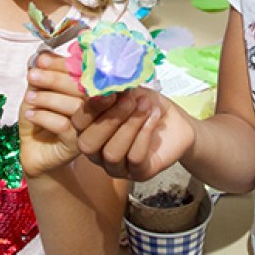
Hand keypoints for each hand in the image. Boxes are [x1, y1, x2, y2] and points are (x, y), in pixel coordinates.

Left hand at [18, 51, 87, 177]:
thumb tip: (44, 54)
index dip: (63, 64)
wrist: (33, 149)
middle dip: (55, 78)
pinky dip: (44, 116)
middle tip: (33, 75)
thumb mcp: (40, 90)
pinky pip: (64, 125)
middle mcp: (99, 107)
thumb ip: (45, 73)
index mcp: (92, 88)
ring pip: (76, 106)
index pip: (84, 71)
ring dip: (48, 98)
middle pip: (84, 87)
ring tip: (29, 98)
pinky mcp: (80, 145)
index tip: (42, 60)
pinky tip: (31, 114)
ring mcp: (92, 127)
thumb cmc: (40, 116)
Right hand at [71, 87, 195, 180]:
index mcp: (89, 130)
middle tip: (130, 100)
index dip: (91, 108)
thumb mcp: (130, 91)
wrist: (176, 122)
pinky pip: (135, 158)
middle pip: (88, 144)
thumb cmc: (147, 105)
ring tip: (146, 105)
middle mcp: (98, 152)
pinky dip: (145, 133)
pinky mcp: (139, 174)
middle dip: (110, 119)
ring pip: (112, 152)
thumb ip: (114, 88)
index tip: (110, 92)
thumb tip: (104, 81)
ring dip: (131, 125)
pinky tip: (154, 117)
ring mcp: (117, 166)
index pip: (78, 123)